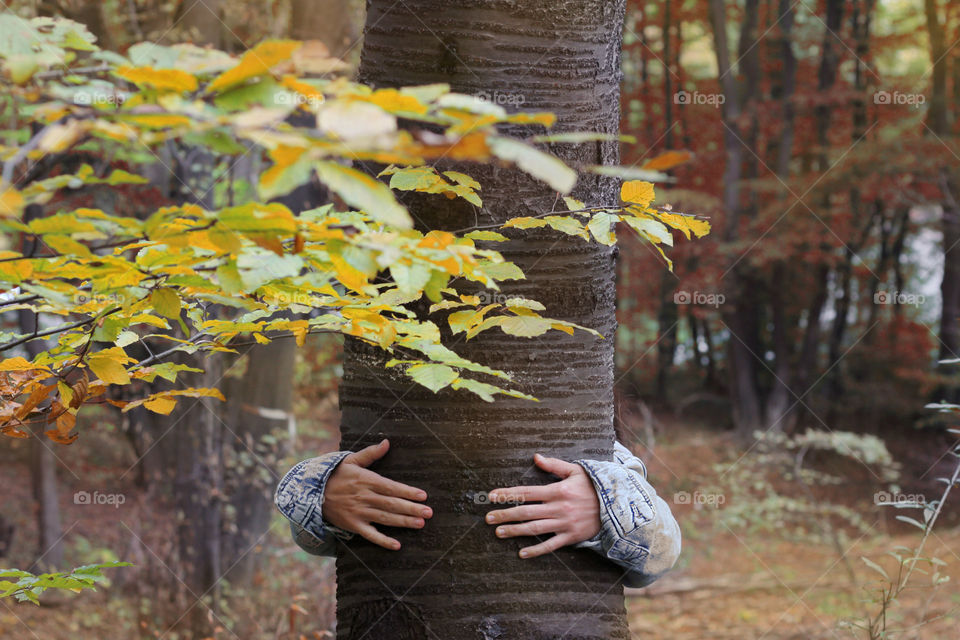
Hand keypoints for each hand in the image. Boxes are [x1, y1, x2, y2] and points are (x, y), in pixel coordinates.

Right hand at [323, 439, 431, 549]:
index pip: (391, 487)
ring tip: (420, 523)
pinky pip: (370, 535)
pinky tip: (397, 545)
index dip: (408, 492)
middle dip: (411, 508)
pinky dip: (383, 541)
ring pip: (385, 518)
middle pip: (392, 504)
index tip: (423, 495)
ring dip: (403, 522)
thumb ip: (371, 453)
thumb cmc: (335, 475)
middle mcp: (364, 497)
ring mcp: (359, 512)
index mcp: (366, 480)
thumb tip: (387, 442)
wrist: (313, 493)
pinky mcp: (353, 525)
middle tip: (429, 512)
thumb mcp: (351, 460)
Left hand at [485, 453, 600, 558]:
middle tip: (488, 518)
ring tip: (499, 532)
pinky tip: (522, 553)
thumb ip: (553, 465)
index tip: (492, 496)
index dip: (508, 494)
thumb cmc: (593, 486)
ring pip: (534, 528)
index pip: (526, 492)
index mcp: (557, 490)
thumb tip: (535, 457)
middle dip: (505, 514)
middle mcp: (558, 507)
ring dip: (515, 531)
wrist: (617, 505)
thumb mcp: (575, 470)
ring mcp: (564, 523)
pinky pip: (551, 545)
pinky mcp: (571, 536)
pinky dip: (536, 550)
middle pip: (526, 511)